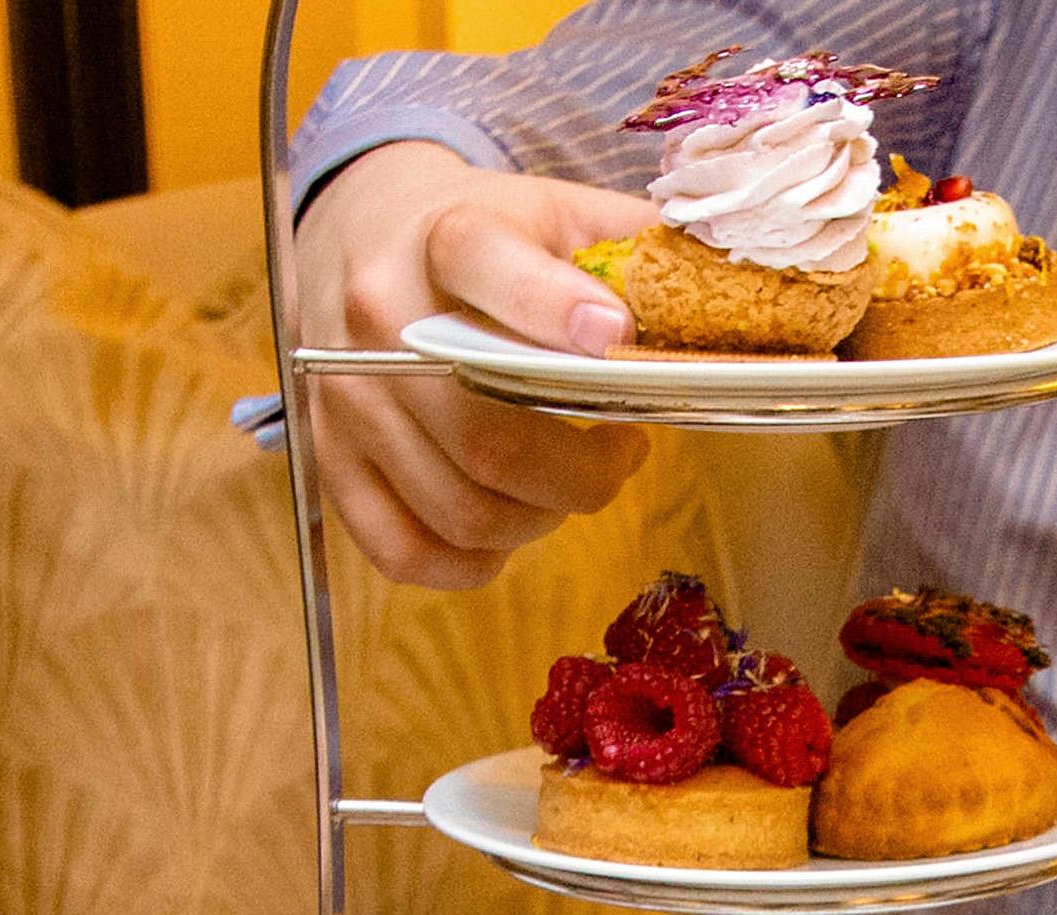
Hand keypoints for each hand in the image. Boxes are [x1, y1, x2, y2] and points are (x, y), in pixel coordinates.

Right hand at [295, 142, 656, 588]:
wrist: (362, 232)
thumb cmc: (484, 235)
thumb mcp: (555, 210)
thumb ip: (633, 248)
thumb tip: (726, 294)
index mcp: (442, 239)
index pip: (486, 265)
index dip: (553, 308)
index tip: (616, 335)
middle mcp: (378, 322)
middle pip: (490, 439)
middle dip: (583, 473)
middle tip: (623, 454)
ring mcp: (348, 402)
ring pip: (462, 510)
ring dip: (541, 518)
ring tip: (567, 482)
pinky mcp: (331, 462)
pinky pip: (405, 552)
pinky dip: (473, 561)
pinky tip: (509, 524)